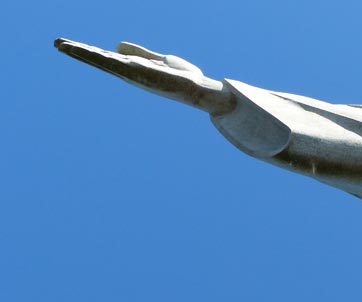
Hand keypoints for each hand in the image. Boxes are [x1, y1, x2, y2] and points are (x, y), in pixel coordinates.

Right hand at [54, 38, 234, 114]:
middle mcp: (130, 72)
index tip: (69, 44)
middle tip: (56, 43)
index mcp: (134, 68)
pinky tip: (87, 52)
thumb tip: (117, 45)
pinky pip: (116, 64)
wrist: (199, 90)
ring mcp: (133, 73)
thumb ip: (140, 52)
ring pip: (103, 61)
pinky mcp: (139, 73)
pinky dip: (100, 57)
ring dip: (83, 53)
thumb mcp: (159, 60)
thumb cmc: (183, 78)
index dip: (89, 51)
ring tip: (61, 45)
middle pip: (100, 59)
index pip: (107, 57)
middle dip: (79, 52)